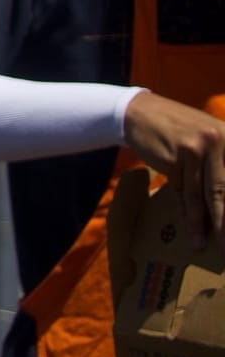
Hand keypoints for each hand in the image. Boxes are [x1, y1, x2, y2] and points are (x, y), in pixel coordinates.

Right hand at [124, 91, 224, 243]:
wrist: (140, 113)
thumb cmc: (179, 131)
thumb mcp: (208, 142)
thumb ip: (220, 166)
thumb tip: (222, 206)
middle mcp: (220, 140)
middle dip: (224, 220)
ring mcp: (197, 148)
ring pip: (203, 194)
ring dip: (203, 223)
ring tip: (202, 243)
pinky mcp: (175, 157)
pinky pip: (182, 191)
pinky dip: (185, 210)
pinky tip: (188, 224)